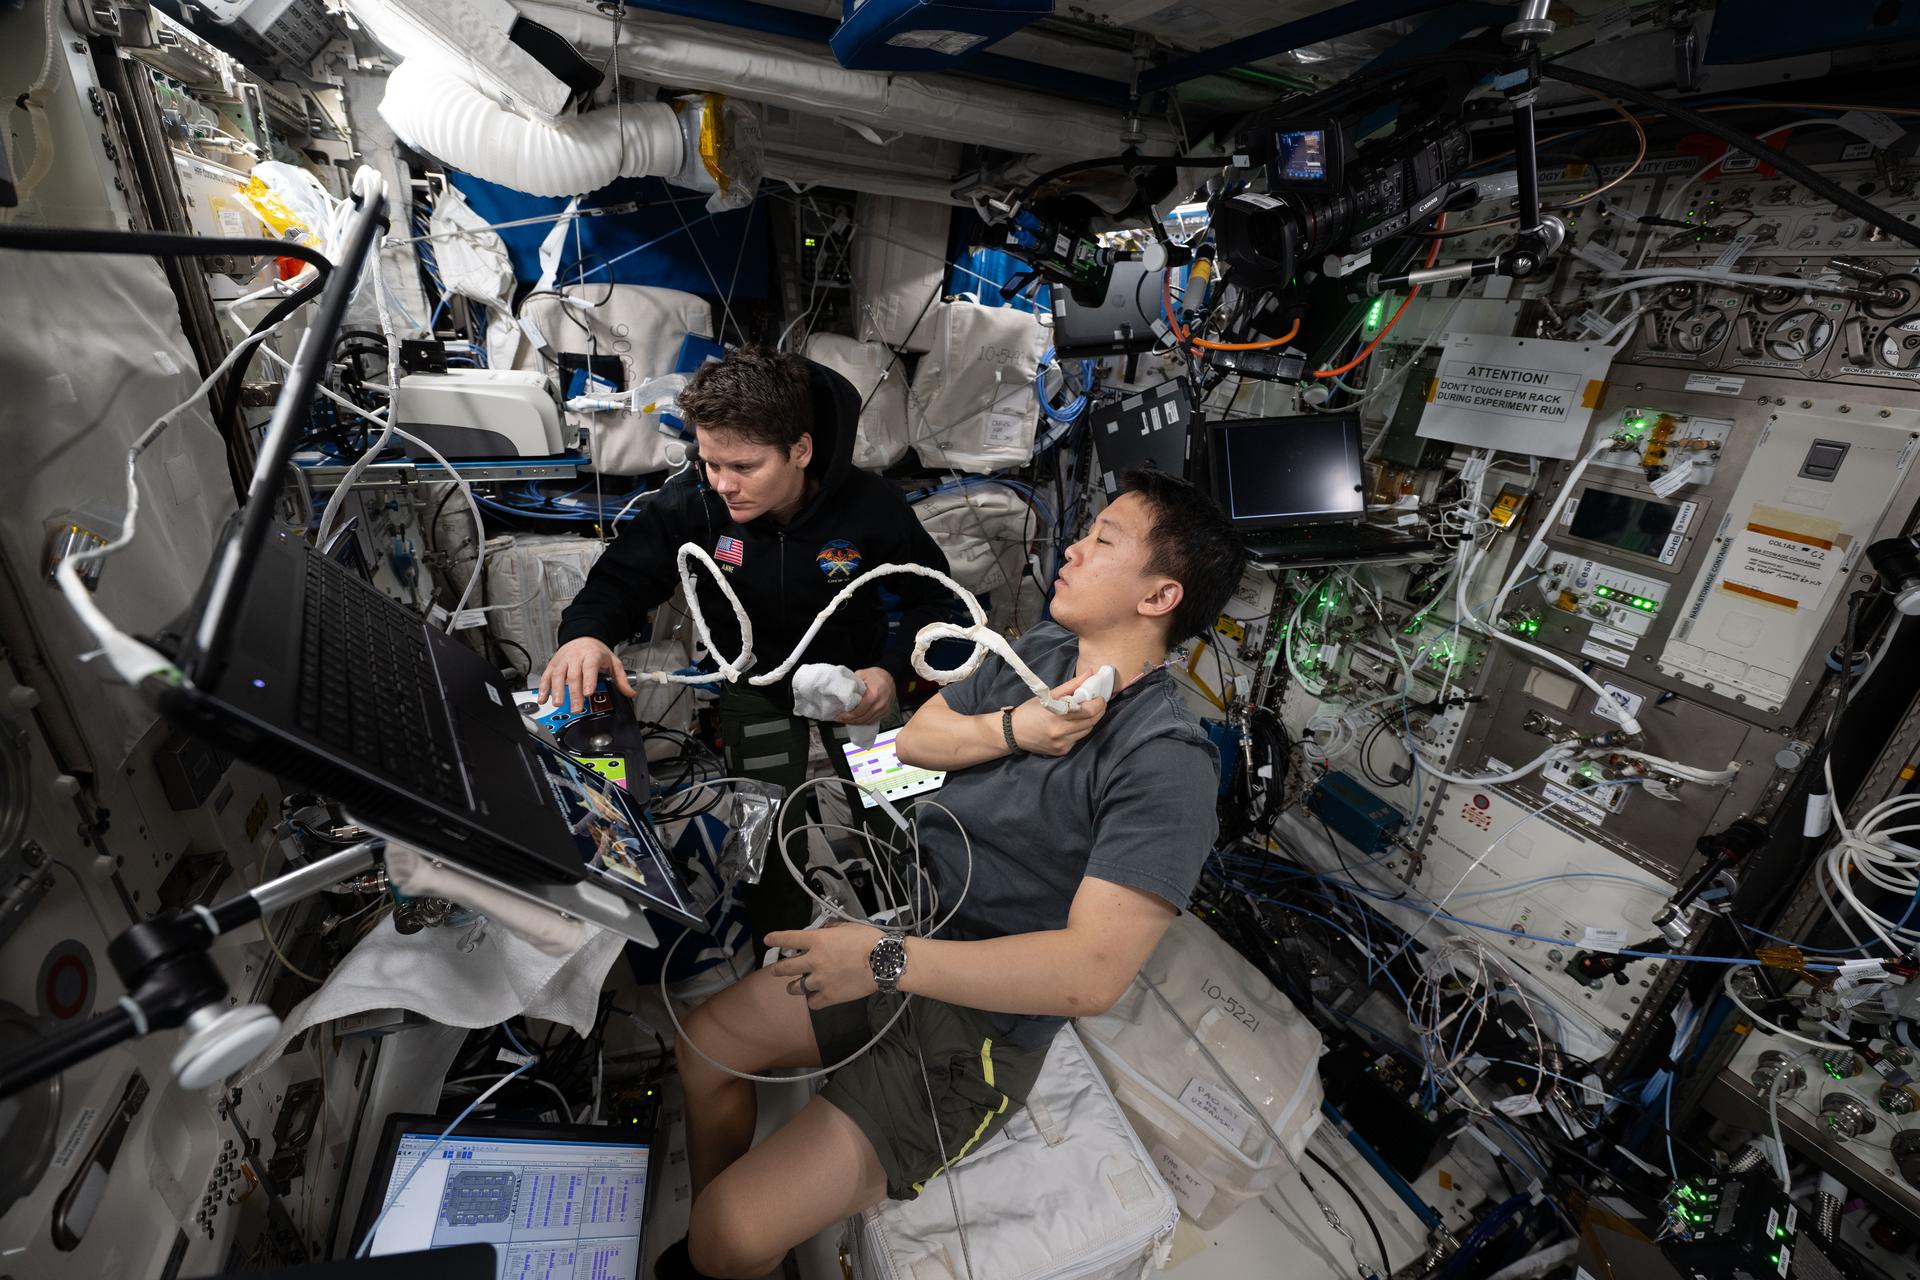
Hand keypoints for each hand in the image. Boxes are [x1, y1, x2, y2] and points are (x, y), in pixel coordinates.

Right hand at [537, 637, 635, 712]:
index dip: (588, 680)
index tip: (588, 693)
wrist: (583, 637)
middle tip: (576, 708)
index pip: (590, 668)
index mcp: (592, 656)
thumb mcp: (613, 662)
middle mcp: (576, 658)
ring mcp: (563, 661)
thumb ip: (621, 679)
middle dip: (574, 693)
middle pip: (574, 676)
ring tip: (557, 703)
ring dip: (557, 691)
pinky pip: (547, 676)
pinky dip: (544, 688)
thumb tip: (630, 693)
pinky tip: (543, 699)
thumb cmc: (597, 651)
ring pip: (558, 675)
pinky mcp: (554, 665)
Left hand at [766, 922, 882, 1008]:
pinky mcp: (830, 996)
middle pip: (785, 967)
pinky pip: (813, 1003)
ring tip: (795, 987)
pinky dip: (813, 1000)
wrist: (884, 962)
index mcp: (817, 940)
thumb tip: (822, 932)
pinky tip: (816, 998)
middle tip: (777, 970)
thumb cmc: (869, 940)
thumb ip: (830, 930)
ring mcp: (820, 981)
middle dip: (778, 969)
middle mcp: (813, 961)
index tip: (767, 940)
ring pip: (796, 987)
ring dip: (794, 986)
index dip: (775, 939)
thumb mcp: (848, 927)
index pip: (789, 938)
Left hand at [838, 667, 895, 725]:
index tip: (840, 715)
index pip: (859, 711)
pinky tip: (857, 720)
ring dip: (856, 722)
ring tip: (847, 720)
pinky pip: (873, 720)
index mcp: (874, 695)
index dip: (848, 716)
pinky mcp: (886, 712)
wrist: (890, 676)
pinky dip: (864, 722)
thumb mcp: (862, 674)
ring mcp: (885, 709)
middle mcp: (881, 704)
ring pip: (868, 721)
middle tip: (840, 719)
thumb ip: (852, 683)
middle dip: (850, 720)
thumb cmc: (878, 675)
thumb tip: (841, 690)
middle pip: (863, 718)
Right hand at [1007, 677, 1105, 756]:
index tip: (1099, 696)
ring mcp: (1062, 744)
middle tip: (1097, 703)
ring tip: (1084, 712)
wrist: (1013, 733)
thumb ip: (1071, 686)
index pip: (1089, 711)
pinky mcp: (1062, 751)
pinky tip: (1072, 724)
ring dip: (1090, 721)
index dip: (1099, 703)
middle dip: (1098, 711)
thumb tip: (1090, 674)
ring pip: (1087, 731)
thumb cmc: (1030, 711)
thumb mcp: (1048, 695)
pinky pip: (1078, 739)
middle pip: (1092, 722)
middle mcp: (1061, 732)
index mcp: (1057, 716)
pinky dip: (1079, 730)